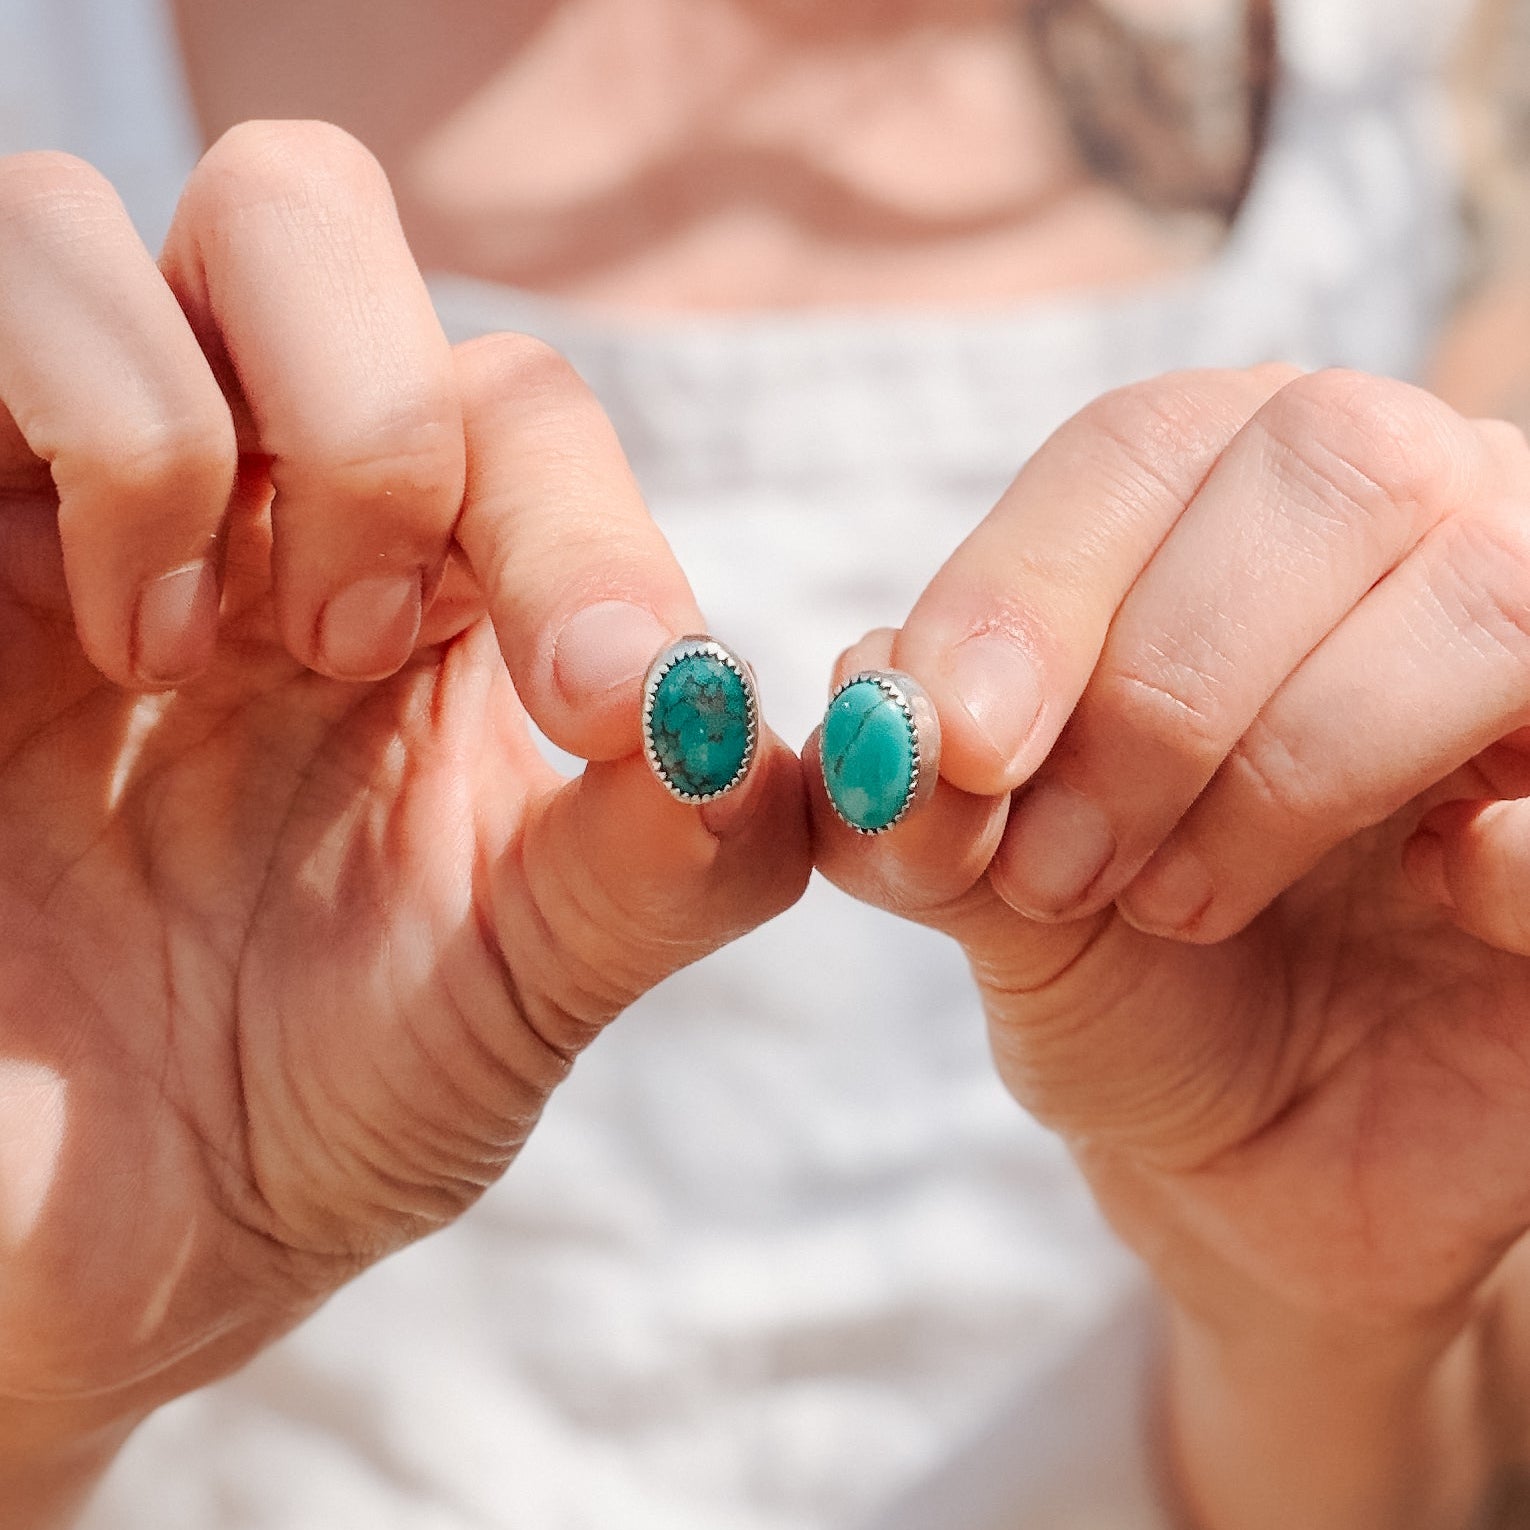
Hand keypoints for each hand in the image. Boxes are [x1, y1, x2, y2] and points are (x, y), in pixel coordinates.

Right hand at [0, 121, 807, 1476]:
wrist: (88, 1241)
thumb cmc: (300, 1109)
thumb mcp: (519, 991)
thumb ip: (668, 859)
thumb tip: (761, 724)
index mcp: (412, 587)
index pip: (515, 411)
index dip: (584, 533)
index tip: (605, 707)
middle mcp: (242, 498)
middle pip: (316, 220)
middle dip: (386, 422)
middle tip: (353, 648)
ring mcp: (67, 486)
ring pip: (149, 226)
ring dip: (232, 428)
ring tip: (201, 652)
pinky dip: (99, 416)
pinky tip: (112, 635)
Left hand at [810, 366, 1529, 1508]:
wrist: (1272, 1148)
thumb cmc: (1130, 980)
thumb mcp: (989, 896)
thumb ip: (918, 800)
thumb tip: (874, 699)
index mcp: (1224, 499)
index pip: (1139, 448)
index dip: (1033, 587)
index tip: (960, 747)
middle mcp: (1406, 518)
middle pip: (1323, 464)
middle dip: (1160, 688)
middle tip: (1061, 868)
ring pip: (1476, 590)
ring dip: (1290, 764)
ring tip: (1178, 905)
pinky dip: (1502, 849)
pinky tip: (1430, 897)